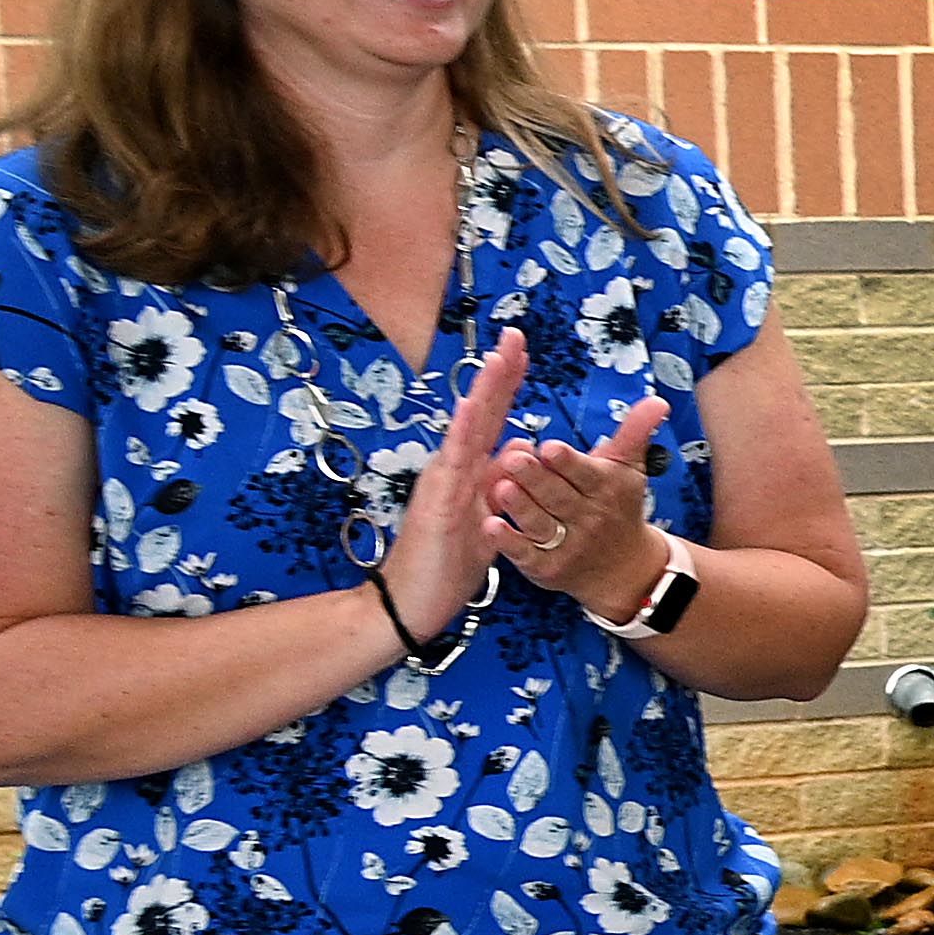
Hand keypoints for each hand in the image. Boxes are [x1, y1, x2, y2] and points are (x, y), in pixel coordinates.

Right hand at [372, 329, 532, 653]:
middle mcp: (452, 467)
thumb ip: (499, 487)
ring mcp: (443, 482)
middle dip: (498, 372)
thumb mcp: (487, 520)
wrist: (412, 601)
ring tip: (500, 355)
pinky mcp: (439, 503)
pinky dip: (464, 432)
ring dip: (484, 391)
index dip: (506, 384)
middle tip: (515, 333)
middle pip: (479, 411)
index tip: (521, 348)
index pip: (492, 419)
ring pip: (467, 428)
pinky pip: (454, 462)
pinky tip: (475, 406)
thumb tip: (518, 454)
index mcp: (468, 471)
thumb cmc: (449, 563)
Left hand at [479, 386, 674, 617]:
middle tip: (514, 459)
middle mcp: (588, 518)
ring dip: (520, 506)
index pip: (586, 473)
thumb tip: (657, 400)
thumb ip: (634, 432)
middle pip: (559, 496)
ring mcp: (567, 546)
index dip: (568, 462)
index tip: (550, 447)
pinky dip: (508, 541)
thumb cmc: (618, 508)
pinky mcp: (547, 568)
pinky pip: (525, 553)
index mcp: (606, 489)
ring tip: (501, 487)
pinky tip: (492, 526)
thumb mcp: (628, 469)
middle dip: (536, 478)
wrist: (625, 570)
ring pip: (540, 524)